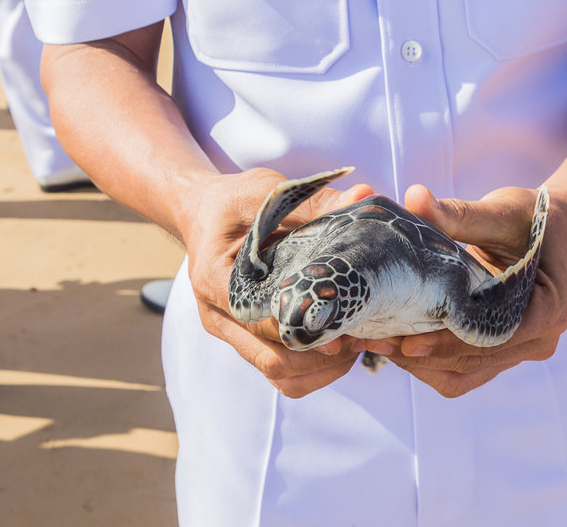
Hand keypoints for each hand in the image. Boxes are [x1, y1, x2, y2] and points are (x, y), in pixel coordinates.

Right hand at [178, 167, 373, 397]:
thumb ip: (314, 202)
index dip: (307, 330)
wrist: (202, 211)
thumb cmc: (234, 201)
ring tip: (356, 348)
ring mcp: (228, 330)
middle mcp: (218, 314)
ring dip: (319, 370)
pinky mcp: (242, 336)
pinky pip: (277, 369)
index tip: (347, 324)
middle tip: (363, 339)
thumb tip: (363, 196)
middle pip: (272, 359)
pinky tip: (339, 348)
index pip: (263, 322)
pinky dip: (310, 368)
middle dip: (322, 357)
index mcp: (216, 280)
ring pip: (276, 373)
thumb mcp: (269, 193)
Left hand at [365, 184, 566, 397]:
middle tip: (376, 341)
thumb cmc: (528, 217)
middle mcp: (540, 339)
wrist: (551, 227)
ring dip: (420, 365)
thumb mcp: (498, 212)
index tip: (409, 342)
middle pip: (475, 360)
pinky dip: (428, 363)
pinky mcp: (500, 353)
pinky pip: (461, 371)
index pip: (494, 335)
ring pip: (464, 374)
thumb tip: (414, 196)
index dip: (450, 342)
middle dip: (424, 355)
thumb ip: (458, 213)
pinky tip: (393, 344)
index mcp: (549, 308)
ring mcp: (521, 350)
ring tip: (377, 344)